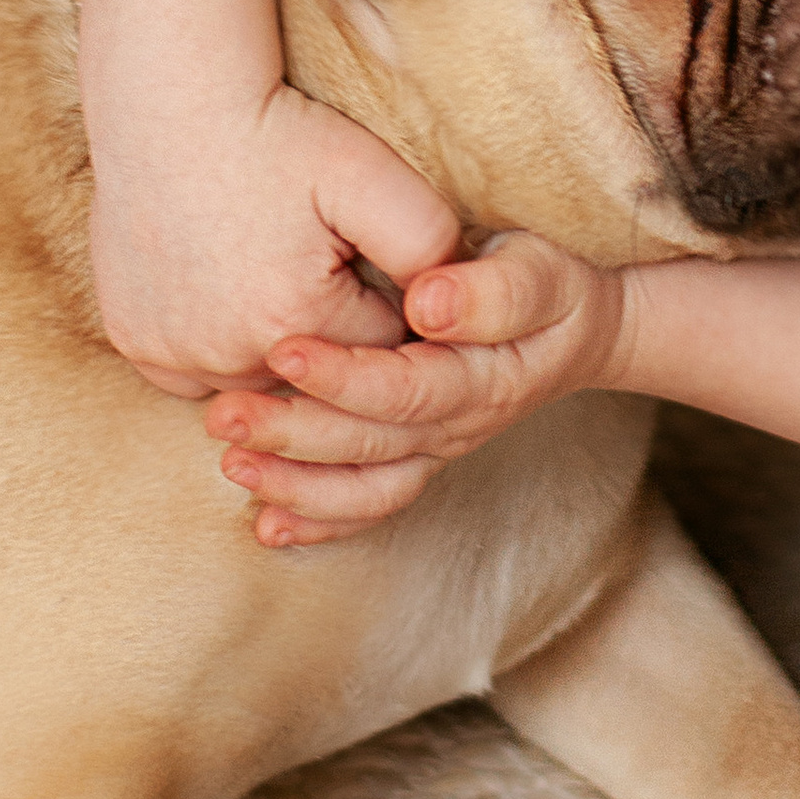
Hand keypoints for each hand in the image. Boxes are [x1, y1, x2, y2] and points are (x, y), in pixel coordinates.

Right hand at [88, 82, 464, 398]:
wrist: (173, 100)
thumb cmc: (278, 134)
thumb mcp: (373, 179)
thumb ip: (430, 247)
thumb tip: (454, 312)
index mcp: (295, 325)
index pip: (379, 354)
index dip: (384, 301)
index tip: (365, 253)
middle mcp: (227, 358)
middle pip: (316, 375)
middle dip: (330, 326)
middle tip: (310, 250)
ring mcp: (172, 355)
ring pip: (256, 380)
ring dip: (273, 343)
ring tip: (270, 266)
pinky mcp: (133, 342)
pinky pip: (193, 372)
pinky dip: (212, 345)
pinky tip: (221, 290)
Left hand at [206, 231, 634, 546]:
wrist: (576, 333)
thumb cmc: (550, 289)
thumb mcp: (540, 271)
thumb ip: (493, 290)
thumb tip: (429, 302)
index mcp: (483, 381)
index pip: (407, 388)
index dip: (344, 376)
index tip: (284, 351)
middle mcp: (457, 428)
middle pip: (370, 444)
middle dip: (293, 434)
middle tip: (224, 415)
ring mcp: (435, 451)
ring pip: (364, 486)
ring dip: (294, 484)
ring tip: (230, 464)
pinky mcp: (415, 458)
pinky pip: (367, 504)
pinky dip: (318, 521)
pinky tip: (267, 527)